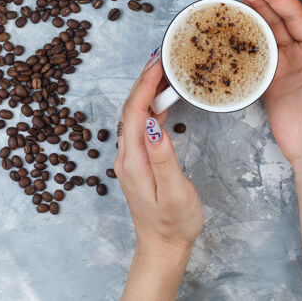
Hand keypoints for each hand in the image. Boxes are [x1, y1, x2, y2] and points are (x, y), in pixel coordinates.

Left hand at [114, 57, 202, 259]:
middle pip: (131, 108)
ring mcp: (131, 158)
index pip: (135, 111)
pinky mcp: (139, 161)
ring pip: (135, 115)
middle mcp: (127, 156)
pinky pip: (141, 125)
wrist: (163, 246)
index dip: (145, 83)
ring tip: (164, 70)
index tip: (159, 62)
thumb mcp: (174, 191)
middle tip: (162, 56)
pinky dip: (150, 106)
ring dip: (147, 90)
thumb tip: (153, 124)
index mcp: (133, 160)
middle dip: (144, 79)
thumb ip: (163, 157)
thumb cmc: (173, 222)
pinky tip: (162, 99)